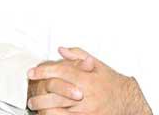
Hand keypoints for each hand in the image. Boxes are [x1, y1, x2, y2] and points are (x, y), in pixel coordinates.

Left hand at [27, 47, 151, 114]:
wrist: (128, 103)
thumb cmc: (112, 83)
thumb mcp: (98, 65)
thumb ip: (79, 56)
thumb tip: (61, 50)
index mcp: (88, 79)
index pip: (61, 72)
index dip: (44, 71)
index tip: (32, 72)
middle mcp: (86, 96)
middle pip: (56, 94)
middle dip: (40, 95)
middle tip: (30, 96)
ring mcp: (85, 111)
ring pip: (58, 111)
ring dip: (43, 109)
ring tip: (36, 107)